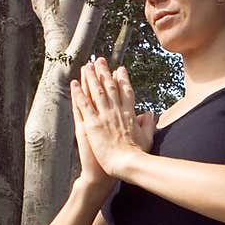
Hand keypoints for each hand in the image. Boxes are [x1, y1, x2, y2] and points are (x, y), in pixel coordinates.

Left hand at [70, 57, 156, 180]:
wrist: (128, 163)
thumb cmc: (138, 154)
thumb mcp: (147, 137)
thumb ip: (148, 124)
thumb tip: (150, 114)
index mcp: (129, 114)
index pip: (125, 92)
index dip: (122, 79)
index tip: (119, 69)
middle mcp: (116, 110)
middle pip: (109, 87)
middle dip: (104, 72)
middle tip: (99, 60)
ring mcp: (104, 115)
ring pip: (96, 91)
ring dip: (90, 77)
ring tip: (85, 66)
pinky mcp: (93, 123)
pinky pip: (84, 105)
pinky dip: (78, 93)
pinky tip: (74, 83)